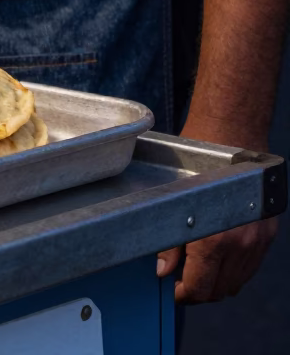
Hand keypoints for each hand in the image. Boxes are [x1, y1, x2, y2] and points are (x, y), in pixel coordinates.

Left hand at [156, 115, 278, 301]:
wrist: (232, 137)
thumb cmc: (198, 162)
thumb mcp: (172, 202)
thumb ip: (169, 242)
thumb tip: (163, 269)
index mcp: (214, 239)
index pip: (200, 287)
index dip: (183, 294)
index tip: (172, 290)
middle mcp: (241, 244)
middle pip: (221, 290)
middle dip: (199, 291)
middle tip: (181, 281)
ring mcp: (258, 240)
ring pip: (238, 281)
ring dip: (218, 282)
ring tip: (198, 270)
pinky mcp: (268, 233)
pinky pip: (251, 266)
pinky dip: (234, 269)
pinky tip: (218, 258)